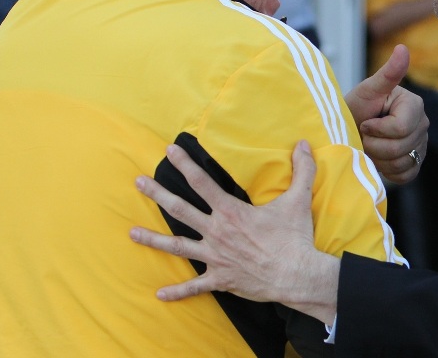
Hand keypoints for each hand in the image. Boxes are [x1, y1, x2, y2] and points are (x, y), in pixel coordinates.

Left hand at [130, 141, 338, 322]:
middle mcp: (217, 231)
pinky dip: (177, 291)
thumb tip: (305, 144)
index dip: (185, 164)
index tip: (170, 151)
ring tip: (131, 233)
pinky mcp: (220, 279)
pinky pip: (195, 287)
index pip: (201, 182)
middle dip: (157, 194)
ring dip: (153, 240)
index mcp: (231, 211)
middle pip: (180, 209)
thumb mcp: (299, 199)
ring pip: (177, 246)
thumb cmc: (294, 238)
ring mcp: (215, 257)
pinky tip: (160, 293)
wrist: (296, 275)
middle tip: (138, 182)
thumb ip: (302, 170)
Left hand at [345, 44, 428, 183]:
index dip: (376, 130)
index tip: (365, 122)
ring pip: (402, 162)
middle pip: (400, 148)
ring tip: (370, 145)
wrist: (349, 128)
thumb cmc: (356, 107)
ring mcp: (421, 145)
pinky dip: (388, 170)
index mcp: (414, 104)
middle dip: (375, 145)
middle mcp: (423, 124)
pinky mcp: (416, 163)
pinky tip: (378, 158)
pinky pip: (405, 174)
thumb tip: (402, 49)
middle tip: (364, 135)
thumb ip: (388, 73)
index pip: (400, 128)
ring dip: (379, 158)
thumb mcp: (368, 89)